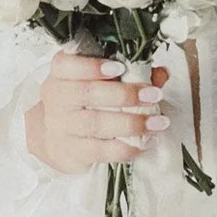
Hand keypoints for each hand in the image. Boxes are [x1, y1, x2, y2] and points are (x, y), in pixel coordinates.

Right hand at [26, 52, 168, 174]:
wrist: (55, 138)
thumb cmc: (83, 101)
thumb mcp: (99, 80)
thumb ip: (131, 74)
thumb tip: (161, 73)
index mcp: (61, 72)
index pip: (67, 64)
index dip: (92, 66)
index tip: (120, 67)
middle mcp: (57, 97)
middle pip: (87, 93)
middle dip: (125, 94)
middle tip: (154, 95)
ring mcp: (62, 126)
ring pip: (95, 124)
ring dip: (131, 123)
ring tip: (158, 123)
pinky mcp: (72, 152)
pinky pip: (100, 151)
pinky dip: (125, 148)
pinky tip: (145, 144)